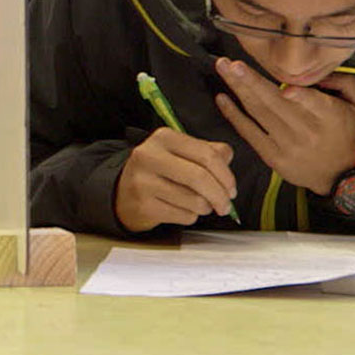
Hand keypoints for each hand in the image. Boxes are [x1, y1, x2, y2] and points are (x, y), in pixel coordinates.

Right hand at [113, 128, 237, 232]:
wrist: (122, 193)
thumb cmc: (160, 172)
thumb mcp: (181, 153)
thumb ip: (208, 151)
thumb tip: (228, 159)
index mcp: (164, 137)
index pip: (206, 154)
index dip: (226, 175)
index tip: (232, 189)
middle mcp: (149, 155)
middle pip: (200, 177)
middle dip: (220, 195)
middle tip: (226, 205)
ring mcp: (143, 181)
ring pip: (194, 200)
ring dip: (205, 207)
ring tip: (200, 205)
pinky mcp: (143, 206)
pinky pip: (184, 216)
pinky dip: (191, 217)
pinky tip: (182, 210)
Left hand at [213, 59, 354, 194]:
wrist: (338, 175)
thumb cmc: (346, 132)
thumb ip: (347, 82)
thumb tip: (317, 71)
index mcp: (330, 116)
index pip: (313, 103)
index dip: (300, 96)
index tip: (286, 87)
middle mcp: (307, 131)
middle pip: (275, 103)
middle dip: (251, 81)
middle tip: (230, 64)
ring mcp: (287, 145)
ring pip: (259, 113)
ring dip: (238, 89)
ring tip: (223, 69)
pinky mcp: (272, 156)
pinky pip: (249, 132)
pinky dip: (234, 115)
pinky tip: (222, 98)